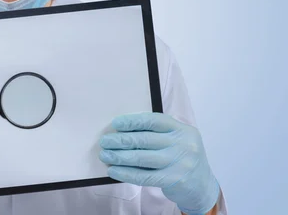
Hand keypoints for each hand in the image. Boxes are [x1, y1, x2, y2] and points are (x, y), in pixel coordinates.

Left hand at [99, 112, 219, 214]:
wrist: (202, 185)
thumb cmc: (181, 157)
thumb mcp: (176, 140)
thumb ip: (156, 133)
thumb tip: (121, 131)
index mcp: (181, 130)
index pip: (154, 120)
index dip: (133, 121)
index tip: (115, 124)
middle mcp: (182, 145)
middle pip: (145, 139)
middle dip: (121, 140)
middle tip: (105, 141)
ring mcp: (179, 164)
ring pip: (142, 158)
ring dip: (119, 157)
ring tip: (105, 155)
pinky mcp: (173, 180)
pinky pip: (144, 176)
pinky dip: (126, 173)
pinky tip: (113, 171)